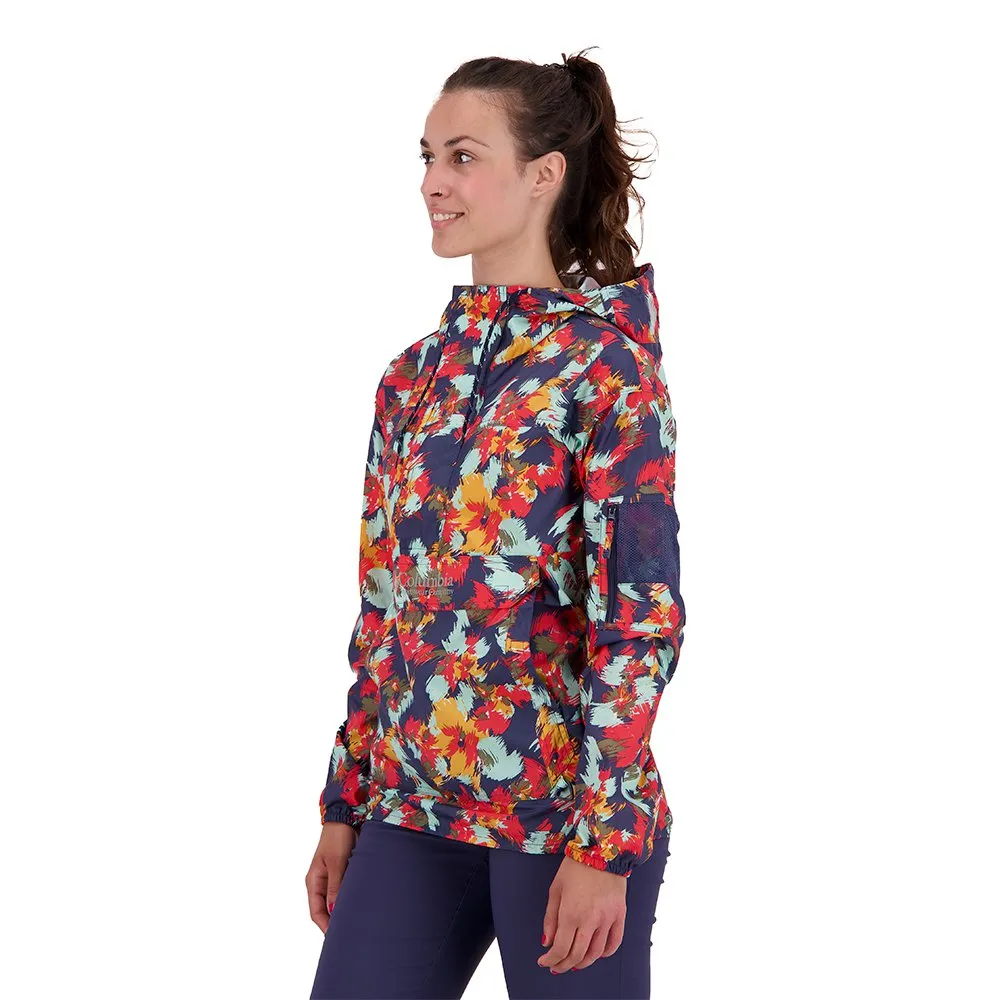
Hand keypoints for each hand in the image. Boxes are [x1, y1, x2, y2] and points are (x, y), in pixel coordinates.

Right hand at [305, 821, 357, 932]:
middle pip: (326, 910)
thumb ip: (336, 886)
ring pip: (336, 901)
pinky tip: (361, 905)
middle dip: (335, 923)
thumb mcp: (337, 862)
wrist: (347, 816)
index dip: (325, 927)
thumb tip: (334, 911)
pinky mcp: (344, 872)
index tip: (337, 938)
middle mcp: (321, 882)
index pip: (316, 912)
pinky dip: (351, 899)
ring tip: (357, 923)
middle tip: (350, 935)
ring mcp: (333, 877)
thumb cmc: (338, 837)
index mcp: (314, 881)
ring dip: (344, 910)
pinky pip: (345, 891)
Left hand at [537, 855, 626, 973]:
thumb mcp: (555, 890)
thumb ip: (550, 918)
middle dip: (564, 965)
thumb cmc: (575, 867)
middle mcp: (590, 920)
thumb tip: (547, 942)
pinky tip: (597, 954)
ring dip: (583, 963)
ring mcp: (607, 919)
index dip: (551, 960)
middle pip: (577, 955)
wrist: (601, 850)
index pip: (560, 949)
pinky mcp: (620, 915)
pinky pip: (615, 942)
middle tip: (557, 967)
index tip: (544, 961)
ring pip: (596, 953)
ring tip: (574, 963)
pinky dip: (606, 953)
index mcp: (571, 913)